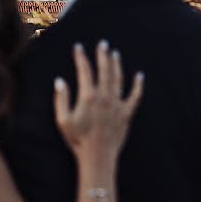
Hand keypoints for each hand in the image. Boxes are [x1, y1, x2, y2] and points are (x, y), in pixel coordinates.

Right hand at [53, 40, 142, 168]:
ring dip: (117, 65)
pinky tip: (140, 76)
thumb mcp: (62, 120)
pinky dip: (138, 85)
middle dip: (103, 55)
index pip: (85, 71)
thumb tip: (60, 81)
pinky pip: (135, 97)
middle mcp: (104, 97)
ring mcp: (117, 105)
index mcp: (88, 97)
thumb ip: (61, 99)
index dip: (81, 57)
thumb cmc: (77, 140)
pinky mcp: (126, 114)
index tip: (78, 47)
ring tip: (115, 53)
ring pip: (118, 79)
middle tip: (102, 44)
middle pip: (104, 70)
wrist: (97, 157)